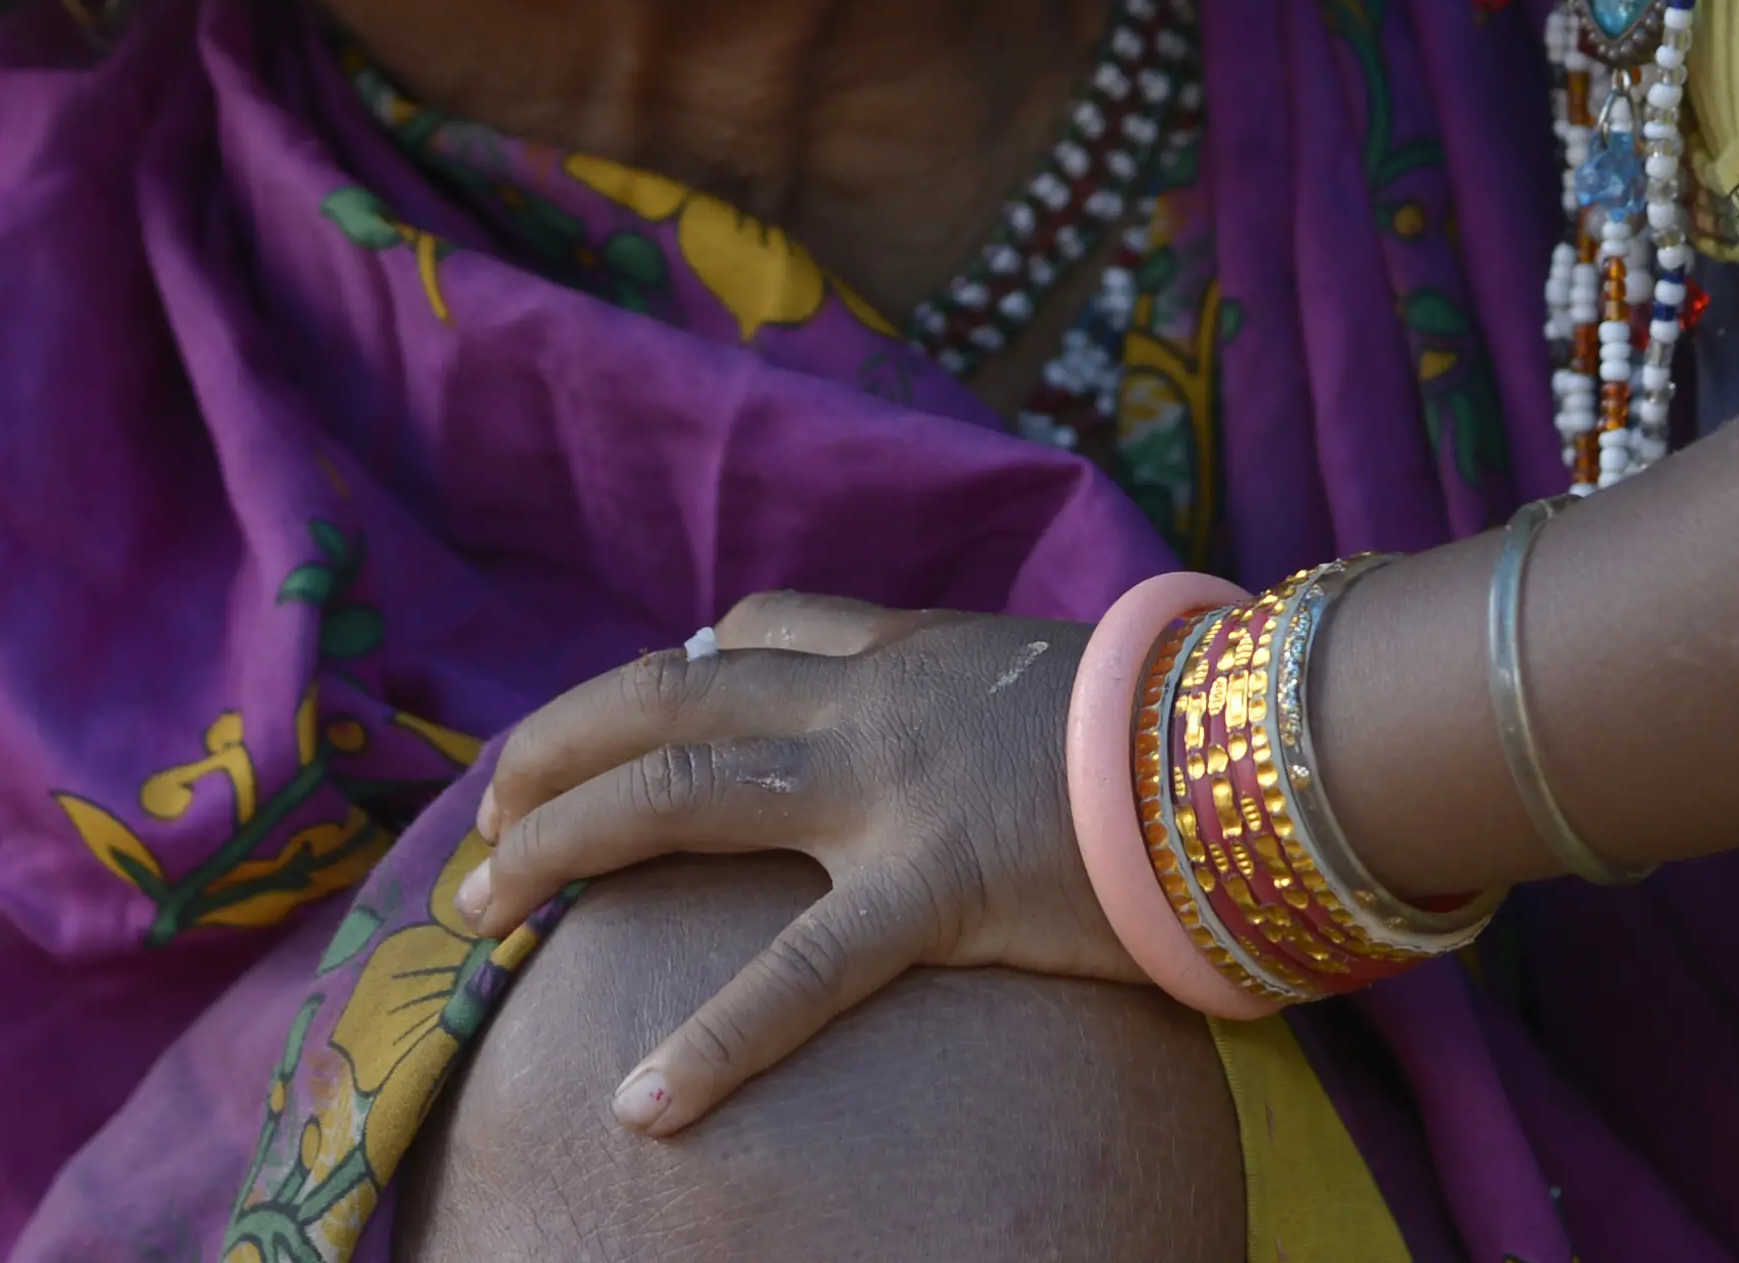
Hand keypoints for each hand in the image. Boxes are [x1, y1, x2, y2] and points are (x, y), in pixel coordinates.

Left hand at [460, 592, 1125, 1134]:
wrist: (1262, 746)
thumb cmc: (1180, 729)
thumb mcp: (1050, 676)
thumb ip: (969, 686)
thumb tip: (930, 716)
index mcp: (906, 654)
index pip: (748, 636)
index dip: (651, 683)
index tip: (595, 732)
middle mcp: (872, 702)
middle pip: (667, 697)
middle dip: (552, 756)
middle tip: (476, 831)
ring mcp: (892, 786)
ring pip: (683, 790)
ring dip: (563, 844)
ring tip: (481, 913)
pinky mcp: (938, 886)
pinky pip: (802, 971)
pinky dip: (716, 1039)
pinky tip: (645, 1103)